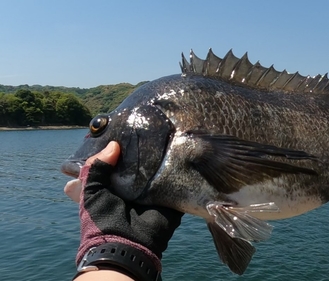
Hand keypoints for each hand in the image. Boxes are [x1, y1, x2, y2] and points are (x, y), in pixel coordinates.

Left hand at [65, 142, 182, 279]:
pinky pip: (173, 178)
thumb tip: (114, 145)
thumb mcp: (90, 192)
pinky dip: (176, 168)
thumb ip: (96, 168)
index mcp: (110, 186)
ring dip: (159, 156)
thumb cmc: (102, 219)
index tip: (117, 131)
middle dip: (139, 149)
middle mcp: (131, 187)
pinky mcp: (167, 196)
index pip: (110, 164)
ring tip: (163, 132)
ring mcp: (150, 191)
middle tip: (144, 127)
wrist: (127, 245)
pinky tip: (178, 148)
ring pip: (155, 168)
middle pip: (135, 163)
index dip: (112, 150)